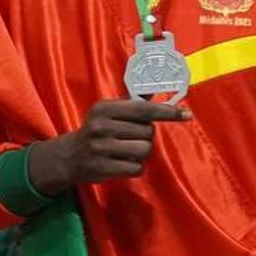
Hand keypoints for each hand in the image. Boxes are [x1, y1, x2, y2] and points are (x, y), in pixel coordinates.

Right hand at [27, 98, 189, 195]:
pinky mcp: (102, 168)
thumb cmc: (97, 130)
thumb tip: (156, 88)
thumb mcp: (109, 111)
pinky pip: (136, 168)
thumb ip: (133, 102)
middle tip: (131, 137)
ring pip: (144, 150)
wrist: (69, 156)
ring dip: (142, 152)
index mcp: (105, 108)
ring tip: (127, 150)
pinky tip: (122, 162)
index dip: (167, 112)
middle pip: (147, 132)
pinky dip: (135, 167)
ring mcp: (100, 148)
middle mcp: (101, 126)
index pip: (143, 109)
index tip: (186, 115)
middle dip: (146, 136)